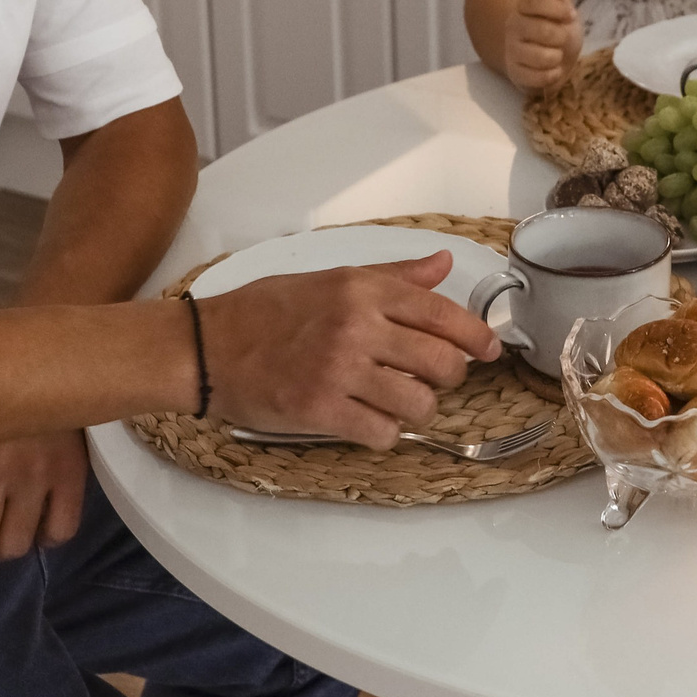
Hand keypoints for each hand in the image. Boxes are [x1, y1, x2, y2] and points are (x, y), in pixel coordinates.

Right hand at [202, 252, 501, 450]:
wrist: (206, 347)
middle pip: (440, 363)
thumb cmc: (264, 311)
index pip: (442, 313)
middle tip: (432, 379)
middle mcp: (357, 327)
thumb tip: (441, 263)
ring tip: (398, 403)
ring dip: (417, 409)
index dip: (476, 336)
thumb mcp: (330, 279)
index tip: (490, 350)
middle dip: (448, 377)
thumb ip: (391, 276)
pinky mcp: (320, 411)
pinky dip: (385, 433)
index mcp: (362, 290)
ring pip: (418, 403)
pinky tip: (369, 421)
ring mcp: (339, 370)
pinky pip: (382, 432)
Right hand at [504, 0, 582, 92]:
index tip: (571, 15)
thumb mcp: (564, 14)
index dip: (557, 8)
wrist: (552, 62)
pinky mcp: (515, 74)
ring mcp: (512, 51)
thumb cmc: (558, 34)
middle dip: (561, 37)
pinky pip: (540, 77)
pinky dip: (552, 75)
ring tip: (555, 55)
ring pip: (542, 56)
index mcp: (523, 9)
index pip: (535, 2)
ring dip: (557, 58)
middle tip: (562, 39)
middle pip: (542, 30)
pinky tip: (552, 70)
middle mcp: (513, 27)